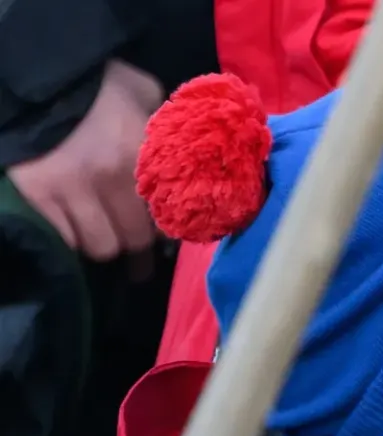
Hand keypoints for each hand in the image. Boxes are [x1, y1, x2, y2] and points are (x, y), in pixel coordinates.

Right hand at [6, 60, 164, 265]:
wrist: (39, 78)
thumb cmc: (99, 84)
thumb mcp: (144, 94)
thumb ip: (163, 130)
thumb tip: (183, 156)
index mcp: (140, 155)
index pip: (167, 216)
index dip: (168, 229)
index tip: (165, 232)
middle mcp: (108, 178)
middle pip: (135, 240)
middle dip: (139, 246)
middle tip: (138, 248)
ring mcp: (69, 189)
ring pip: (101, 247)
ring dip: (106, 243)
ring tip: (105, 233)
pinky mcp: (37, 195)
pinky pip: (66, 239)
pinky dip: (74, 239)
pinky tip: (78, 227)